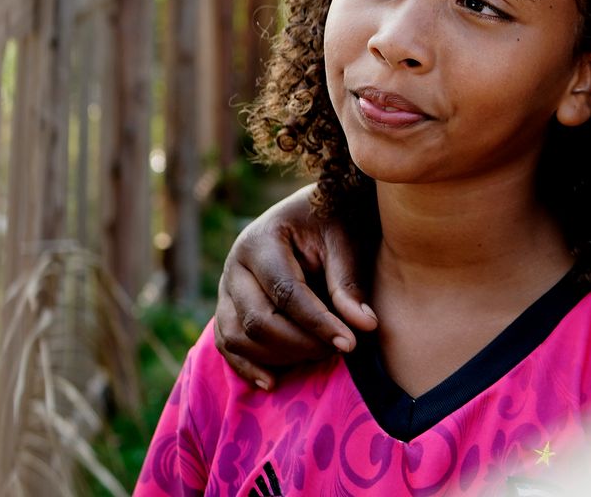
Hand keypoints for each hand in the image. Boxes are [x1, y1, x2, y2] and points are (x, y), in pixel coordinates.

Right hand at [214, 184, 377, 389]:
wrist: (313, 209)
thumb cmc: (333, 219)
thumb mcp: (346, 239)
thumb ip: (349, 281)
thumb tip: (364, 326)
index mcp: (262, 240)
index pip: (286, 293)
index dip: (318, 323)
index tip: (351, 343)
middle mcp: (235, 264)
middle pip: (258, 320)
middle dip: (300, 343)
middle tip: (340, 348)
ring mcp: (226, 287)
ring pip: (237, 337)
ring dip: (278, 357)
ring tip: (320, 356)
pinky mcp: (227, 307)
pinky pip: (226, 344)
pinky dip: (246, 366)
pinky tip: (273, 382)